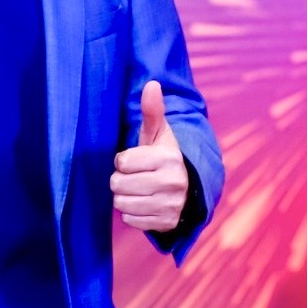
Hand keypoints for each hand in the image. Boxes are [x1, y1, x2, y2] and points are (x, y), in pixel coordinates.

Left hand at [111, 81, 187, 232]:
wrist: (187, 188)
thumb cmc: (163, 156)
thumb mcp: (158, 134)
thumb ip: (152, 111)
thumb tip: (151, 84)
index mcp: (169, 157)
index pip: (122, 162)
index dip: (123, 161)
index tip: (134, 160)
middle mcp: (173, 182)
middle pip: (118, 184)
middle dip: (120, 180)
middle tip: (134, 176)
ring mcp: (172, 205)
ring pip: (122, 205)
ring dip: (124, 198)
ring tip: (137, 189)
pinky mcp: (168, 223)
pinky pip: (131, 221)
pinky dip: (132, 214)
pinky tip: (143, 204)